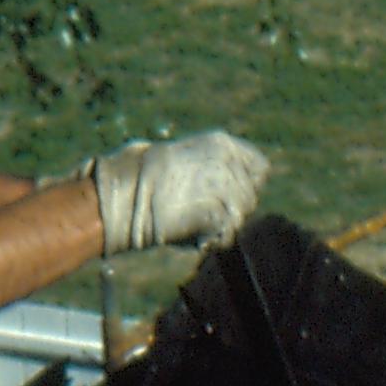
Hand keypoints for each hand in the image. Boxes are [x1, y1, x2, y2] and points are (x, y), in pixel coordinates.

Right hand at [85, 132, 270, 254]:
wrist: (125, 191)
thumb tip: (222, 188)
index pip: (260, 167)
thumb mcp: (181, 157)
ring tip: (193, 225)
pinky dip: (213, 241)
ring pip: (241, 218)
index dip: (248, 184)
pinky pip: (227, 236)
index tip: (231, 196)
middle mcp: (231, 164)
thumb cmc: (140, 175)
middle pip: (251, 197)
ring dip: (221, 226)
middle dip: (232, 209)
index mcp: (222, 144)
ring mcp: (228, 189)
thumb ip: (209, 168)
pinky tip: (193, 237)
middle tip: (204, 215)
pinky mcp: (221, 214)